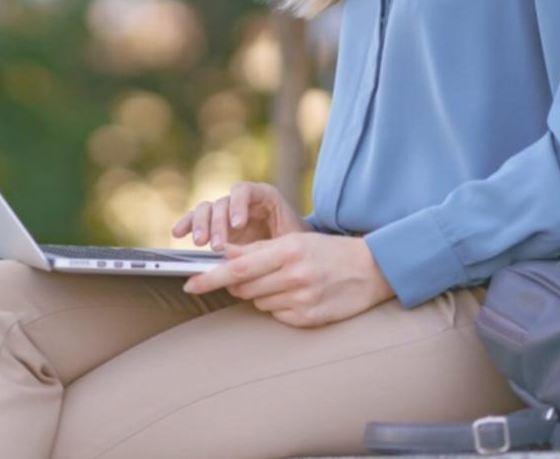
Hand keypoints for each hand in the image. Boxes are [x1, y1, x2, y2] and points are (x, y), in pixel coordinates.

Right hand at [170, 181, 313, 250]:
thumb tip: (262, 255)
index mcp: (262, 196)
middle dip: (218, 223)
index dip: (238, 204)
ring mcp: (225, 213)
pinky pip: (196, 219)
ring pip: (206, 209)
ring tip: (201, 243)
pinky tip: (177, 233)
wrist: (294, 251)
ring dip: (201, 225)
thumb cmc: (296, 245)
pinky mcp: (213, 226)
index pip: (245, 190)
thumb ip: (275, 242)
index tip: (238, 225)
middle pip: (222, 202)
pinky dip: (186, 224)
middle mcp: (241, 201)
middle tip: (219, 245)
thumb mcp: (292, 241)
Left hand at [181, 232, 396, 327]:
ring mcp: (302, 299)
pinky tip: (296, 295)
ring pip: (258, 302)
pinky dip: (278, 306)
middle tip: (250, 276)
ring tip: (284, 282)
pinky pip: (276, 315)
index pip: (238, 269)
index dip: (210, 277)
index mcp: (288, 251)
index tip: (189, 283)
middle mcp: (295, 276)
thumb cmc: (327, 251)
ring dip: (261, 294)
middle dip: (236, 284)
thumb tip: (222, 253)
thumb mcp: (293, 241)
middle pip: (243, 288)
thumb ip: (256, 249)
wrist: (370, 270)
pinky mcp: (309, 318)